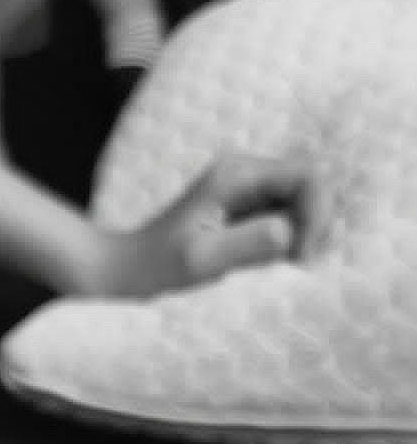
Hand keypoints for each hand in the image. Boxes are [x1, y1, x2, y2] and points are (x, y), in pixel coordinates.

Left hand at [89, 154, 312, 297]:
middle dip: (315, 226)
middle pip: (311, 186)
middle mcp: (246, 172)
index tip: (300, 259)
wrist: (125, 271)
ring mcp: (248, 189)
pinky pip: (286, 218)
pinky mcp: (246, 210)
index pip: (309, 177)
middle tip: (297, 267)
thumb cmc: (157, 268)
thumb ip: (247, 244)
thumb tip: (290, 232)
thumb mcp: (201, 261)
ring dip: (304, 236)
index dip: (318, 216)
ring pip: (302, 203)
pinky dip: (290, 242)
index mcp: (238, 174)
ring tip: (284, 269)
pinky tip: (270, 266)